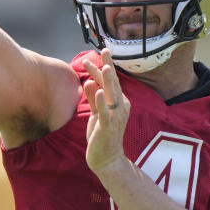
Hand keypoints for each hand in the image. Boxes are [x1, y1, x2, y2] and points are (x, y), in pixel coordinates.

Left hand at [82, 49, 129, 172]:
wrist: (107, 159)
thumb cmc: (102, 135)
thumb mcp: (97, 114)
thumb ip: (94, 99)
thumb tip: (89, 81)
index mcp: (119, 102)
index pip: (110, 81)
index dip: (103, 67)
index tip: (98, 52)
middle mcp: (120, 107)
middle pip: (113, 83)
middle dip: (108, 66)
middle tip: (104, 50)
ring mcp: (115, 117)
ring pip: (111, 95)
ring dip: (108, 80)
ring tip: (104, 66)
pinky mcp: (107, 126)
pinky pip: (104, 112)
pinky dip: (101, 100)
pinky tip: (97, 89)